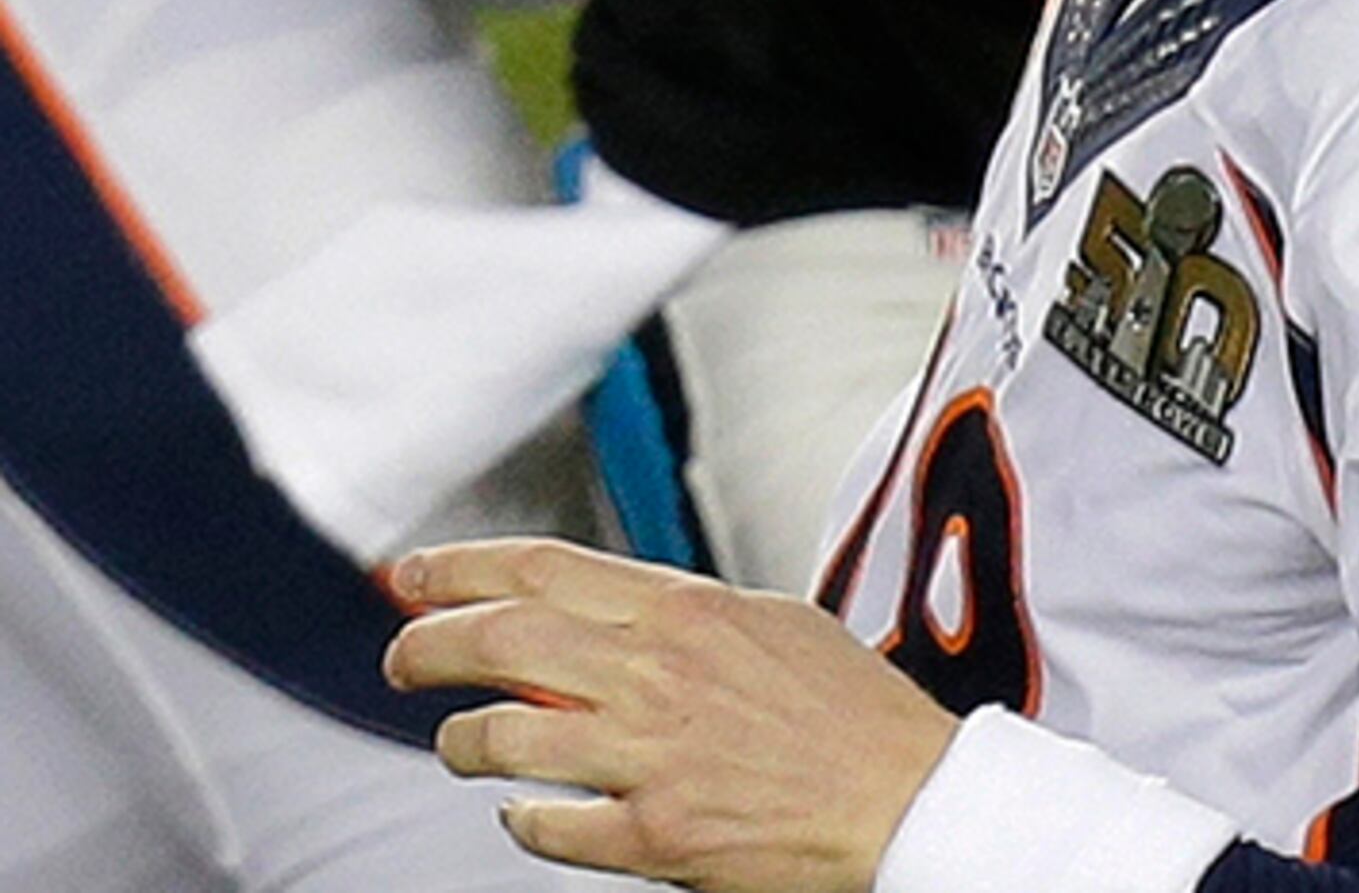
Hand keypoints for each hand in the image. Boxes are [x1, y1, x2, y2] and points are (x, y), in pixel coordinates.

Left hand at [384, 536, 959, 892]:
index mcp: (688, 612)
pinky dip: (522, 819)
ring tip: (461, 741)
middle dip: (426, 645)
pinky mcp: (652, 834)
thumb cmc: (855, 717)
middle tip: (403, 657)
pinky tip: (527, 813)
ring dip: (461, 739)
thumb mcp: (774, 626)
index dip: (460, 568)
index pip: (542, 568)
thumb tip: (612, 611)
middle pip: (499, 640)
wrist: (910, 798)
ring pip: (500, 736)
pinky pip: (545, 826)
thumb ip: (686, 616)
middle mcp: (657, 675)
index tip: (414, 575)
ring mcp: (648, 757)